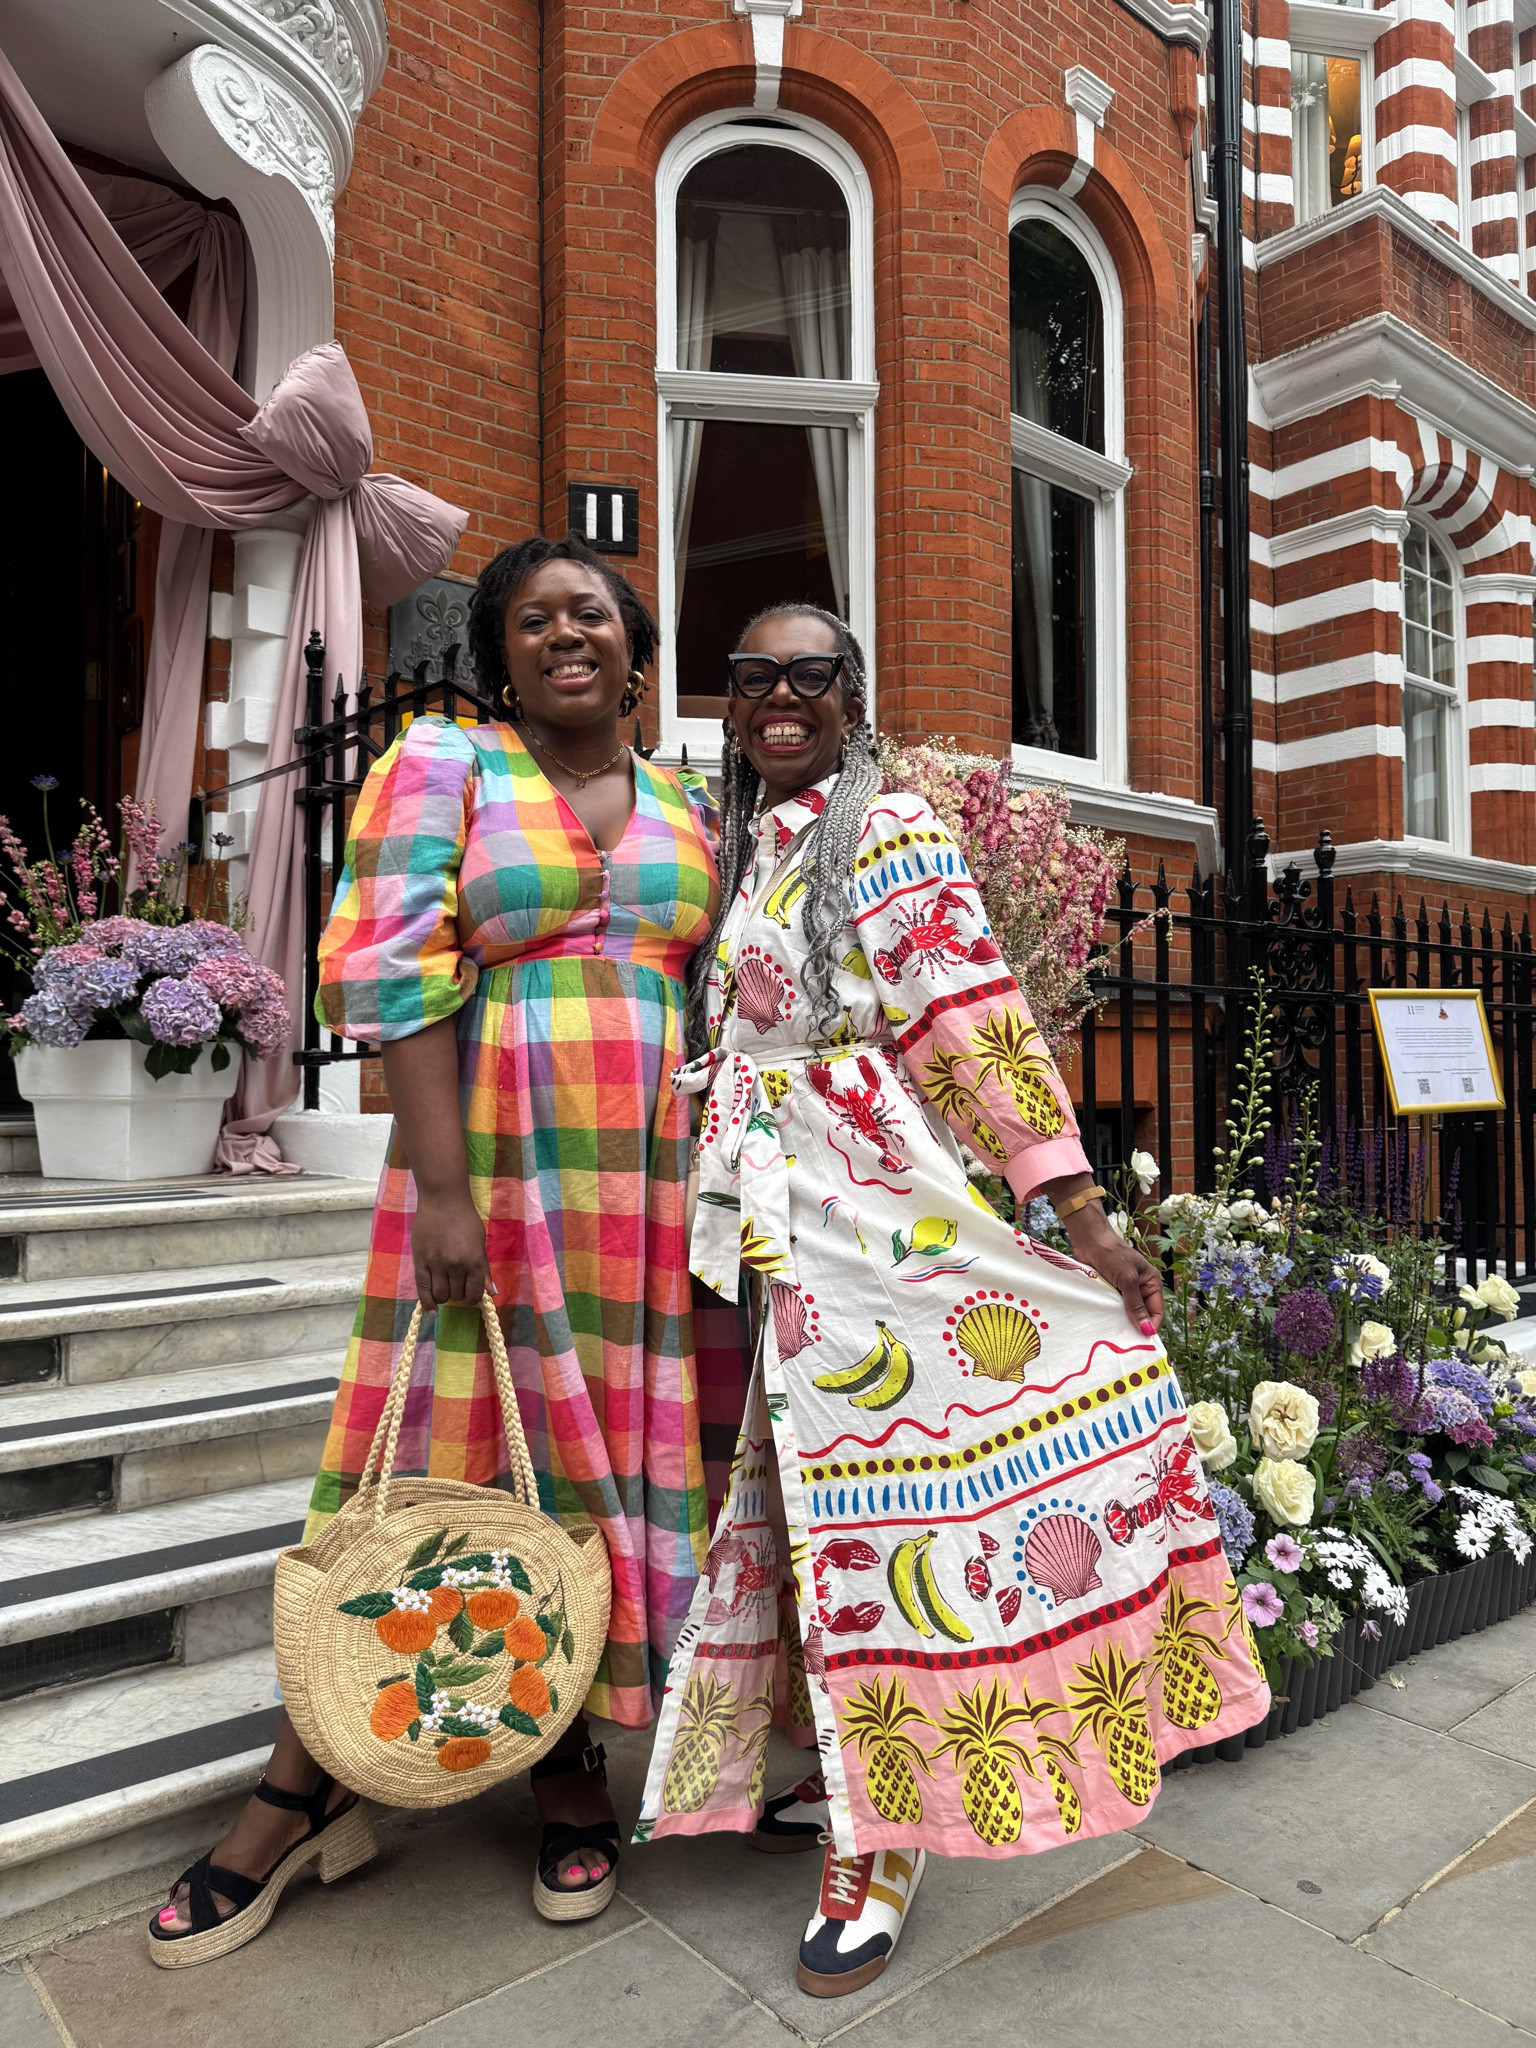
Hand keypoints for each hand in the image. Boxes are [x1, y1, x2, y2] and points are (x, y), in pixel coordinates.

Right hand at [410, 1192, 488, 1307]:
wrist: (443, 1200)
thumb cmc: (465, 1220)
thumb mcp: (480, 1243)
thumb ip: (483, 1270)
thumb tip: (491, 1293)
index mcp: (473, 1260)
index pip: (474, 1293)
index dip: (473, 1298)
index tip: (470, 1294)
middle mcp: (455, 1265)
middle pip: (457, 1296)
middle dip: (458, 1295)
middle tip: (457, 1287)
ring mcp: (436, 1264)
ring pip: (440, 1295)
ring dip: (444, 1296)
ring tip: (445, 1288)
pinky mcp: (420, 1261)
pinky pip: (422, 1290)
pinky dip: (428, 1303)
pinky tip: (432, 1310)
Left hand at [1062, 1206, 1163, 1335]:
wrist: (1090, 1240)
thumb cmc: (1112, 1255)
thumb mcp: (1127, 1280)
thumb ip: (1136, 1305)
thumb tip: (1147, 1329)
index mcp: (1151, 1283)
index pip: (1156, 1311)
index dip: (1151, 1326)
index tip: (1142, 1341)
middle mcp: (1140, 1288)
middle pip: (1142, 1314)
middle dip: (1136, 1326)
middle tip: (1126, 1342)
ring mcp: (1124, 1290)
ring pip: (1127, 1313)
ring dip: (1122, 1322)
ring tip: (1115, 1336)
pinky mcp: (1110, 1291)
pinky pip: (1113, 1308)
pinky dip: (1110, 1316)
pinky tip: (1105, 1326)